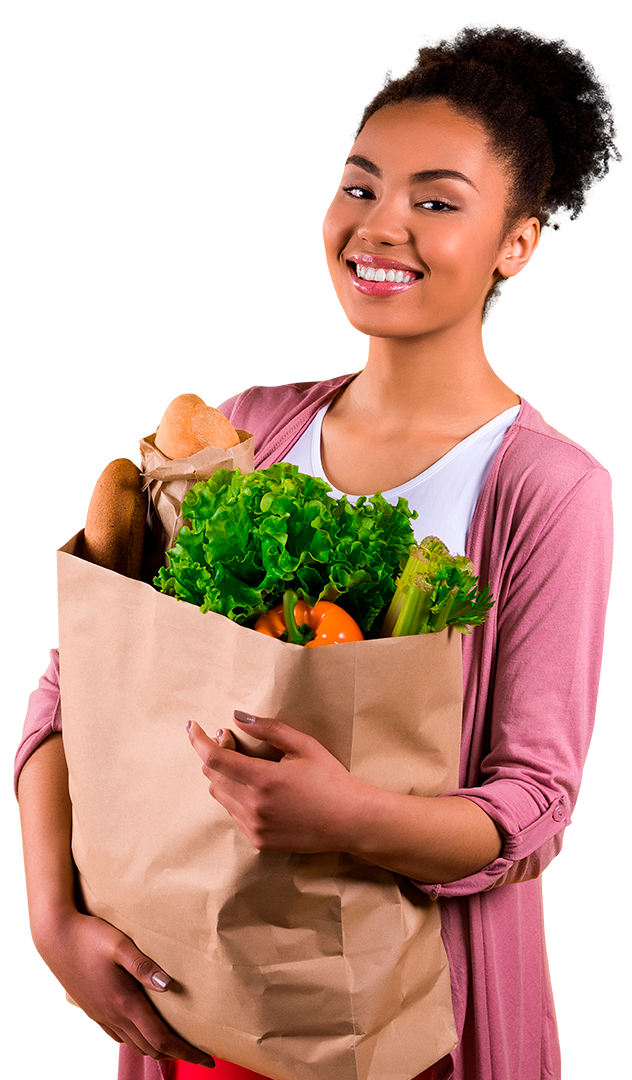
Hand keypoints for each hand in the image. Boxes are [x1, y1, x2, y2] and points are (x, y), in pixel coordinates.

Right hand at [34, 907, 216, 1066]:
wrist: (56, 938)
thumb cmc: (89, 936)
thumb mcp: (120, 945)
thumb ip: (144, 965)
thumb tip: (169, 985)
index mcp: (124, 1002)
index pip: (161, 1038)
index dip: (186, 1052)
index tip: (207, 1059)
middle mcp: (113, 1015)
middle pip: (150, 1047)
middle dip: (177, 1054)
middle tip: (200, 1055)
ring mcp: (102, 1015)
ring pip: (134, 1045)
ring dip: (158, 1050)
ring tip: (177, 1046)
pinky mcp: (94, 1011)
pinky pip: (119, 1037)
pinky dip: (137, 1042)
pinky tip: (142, 1034)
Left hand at [187, 712, 369, 852]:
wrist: (351, 821)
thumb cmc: (331, 779)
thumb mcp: (305, 746)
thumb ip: (269, 729)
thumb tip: (237, 716)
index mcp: (264, 779)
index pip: (214, 759)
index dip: (198, 740)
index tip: (192, 726)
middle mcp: (254, 806)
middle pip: (212, 776)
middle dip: (215, 754)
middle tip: (231, 740)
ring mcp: (254, 827)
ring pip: (220, 796)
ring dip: (223, 776)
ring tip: (245, 764)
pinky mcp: (259, 840)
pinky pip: (234, 814)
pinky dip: (236, 797)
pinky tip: (258, 790)